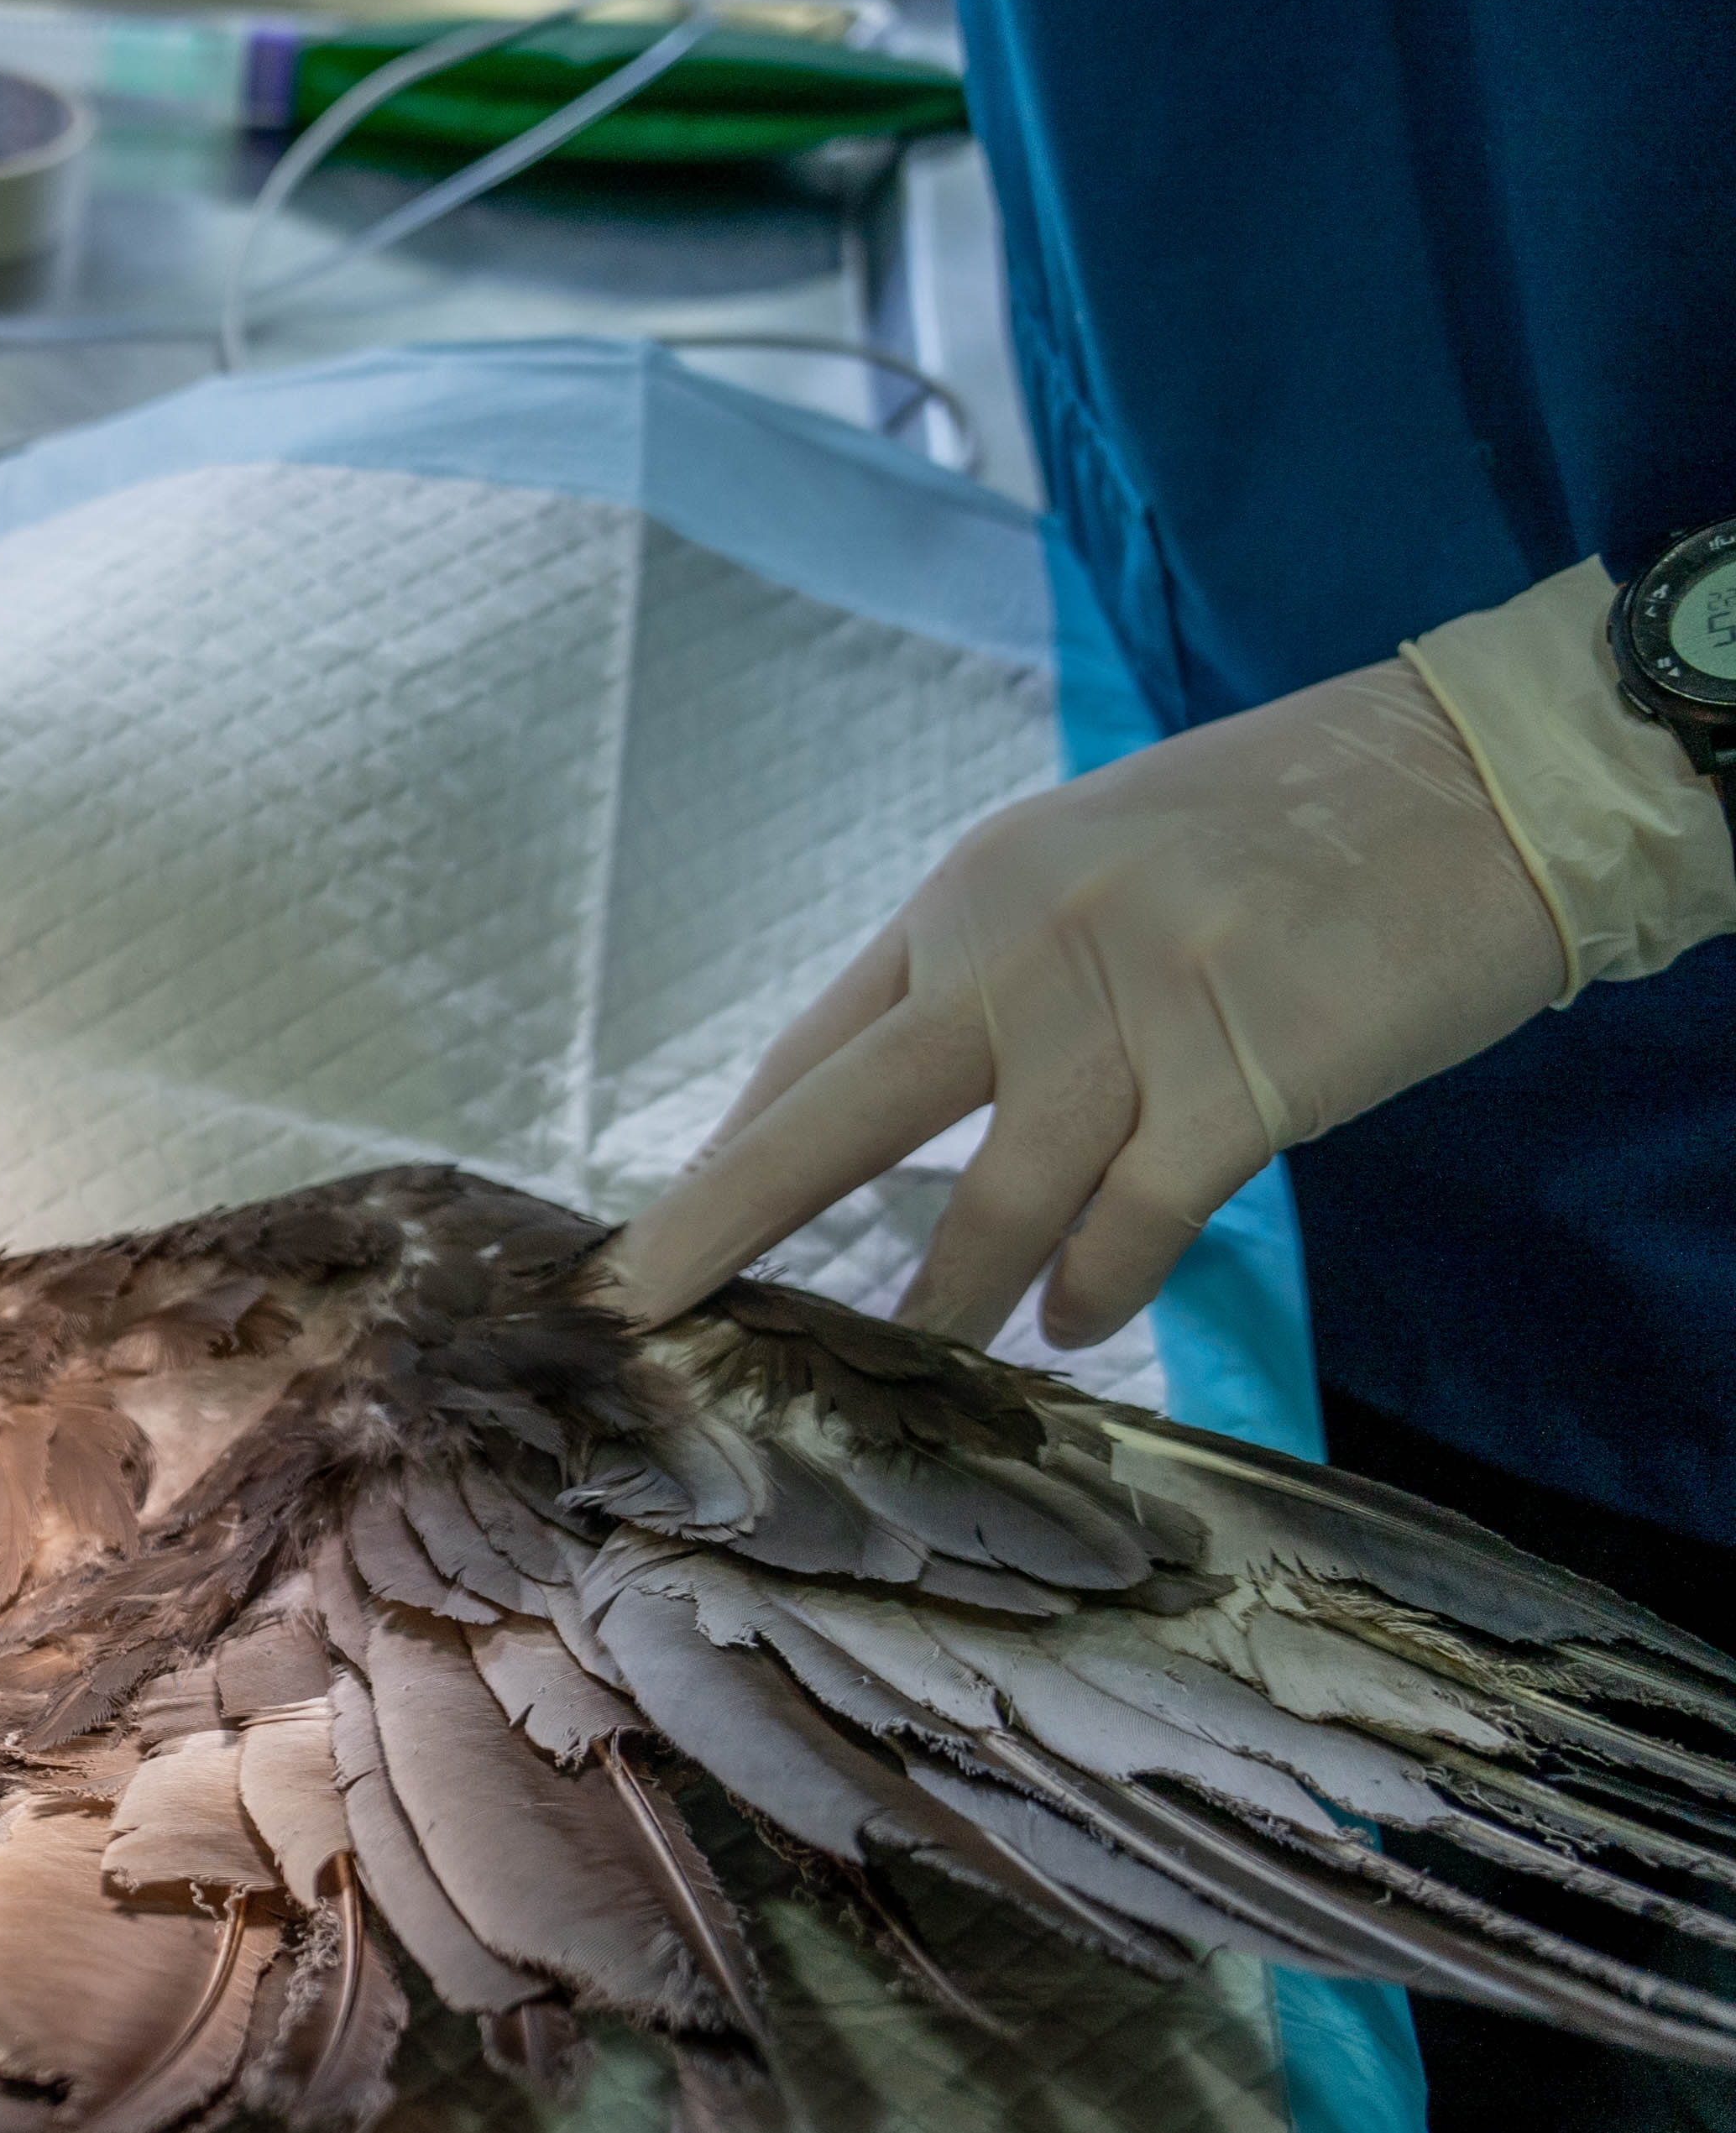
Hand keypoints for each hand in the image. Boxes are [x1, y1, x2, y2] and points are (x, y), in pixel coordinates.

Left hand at [598, 660, 1567, 1347]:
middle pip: (827, 1122)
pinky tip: (1083, 1322)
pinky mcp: (1240, 1078)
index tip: (650, 1246)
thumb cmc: (1296, 830)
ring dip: (949, 1303)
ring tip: (926, 1361)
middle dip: (718, 1229)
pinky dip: (1096, 1290)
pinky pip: (1130, 1225)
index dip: (726, 1160)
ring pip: (986, 1208)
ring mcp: (1129, 1013)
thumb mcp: (1097, 866)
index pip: (810, 1051)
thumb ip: (998, 976)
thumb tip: (910, 1106)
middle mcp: (1022, 948)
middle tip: (640, 1319)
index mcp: (972, 894)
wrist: (1493, 772)